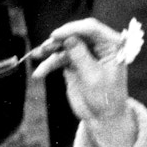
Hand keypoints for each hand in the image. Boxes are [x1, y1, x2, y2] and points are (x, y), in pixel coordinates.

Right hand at [33, 19, 136, 146]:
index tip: (55, 35)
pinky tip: (39, 73)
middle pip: (76, 33)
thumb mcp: (93, 77)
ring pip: (64, 45)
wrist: (102, 117)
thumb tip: (68, 38)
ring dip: (49, 51)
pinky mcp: (74, 62)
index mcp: (111, 45)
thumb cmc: (105, 98)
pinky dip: (48, 65)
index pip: (91, 29)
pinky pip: (59, 58)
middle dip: (58, 39)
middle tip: (45, 47)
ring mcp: (85, 53)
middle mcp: (99, 45)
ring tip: (35, 55)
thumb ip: (80, 56)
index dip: (72, 29)